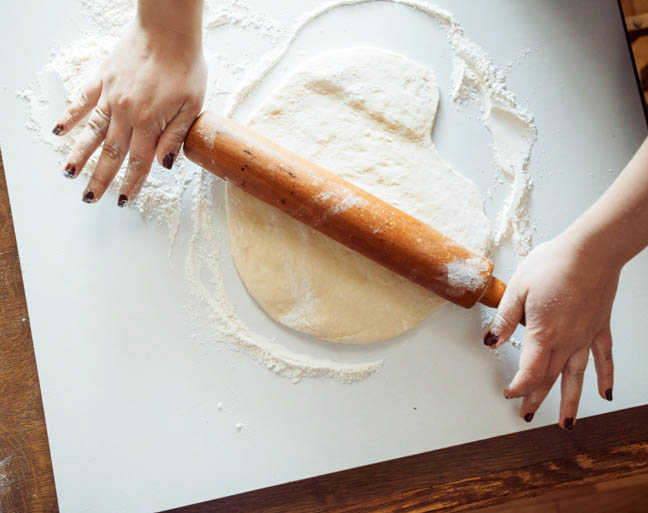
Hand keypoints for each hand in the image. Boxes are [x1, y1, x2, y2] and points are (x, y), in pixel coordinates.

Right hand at [52, 19, 205, 205]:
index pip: (139, 161)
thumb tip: (164, 165)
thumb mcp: (192, 106)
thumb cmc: (185, 66)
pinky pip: (82, 100)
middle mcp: (126, 112)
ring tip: (69, 174)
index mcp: (150, 122)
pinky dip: (70, 116)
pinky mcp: (103, 78)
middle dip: (100, 178)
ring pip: (92, 131)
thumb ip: (176, 137)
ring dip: (80, 154)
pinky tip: (59, 131)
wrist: (169, 30)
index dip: (131, 183)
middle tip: (90, 198)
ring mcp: (111, 95)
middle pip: (111, 153)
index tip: (123, 200)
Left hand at [484, 234, 619, 428]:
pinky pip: (604, 358)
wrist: (591, 251)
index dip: (518, 387)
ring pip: (576, 376)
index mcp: (542, 333)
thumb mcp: (517, 289)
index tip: (509, 393)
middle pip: (549, 378)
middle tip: (527, 415)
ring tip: (567, 424)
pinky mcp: (600, 327)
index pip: (529, 372)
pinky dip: (605, 376)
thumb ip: (504, 319)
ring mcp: (585, 336)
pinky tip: (605, 393)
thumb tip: (491, 342)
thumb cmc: (553, 264)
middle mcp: (566, 341)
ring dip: (571, 401)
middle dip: (536, 398)